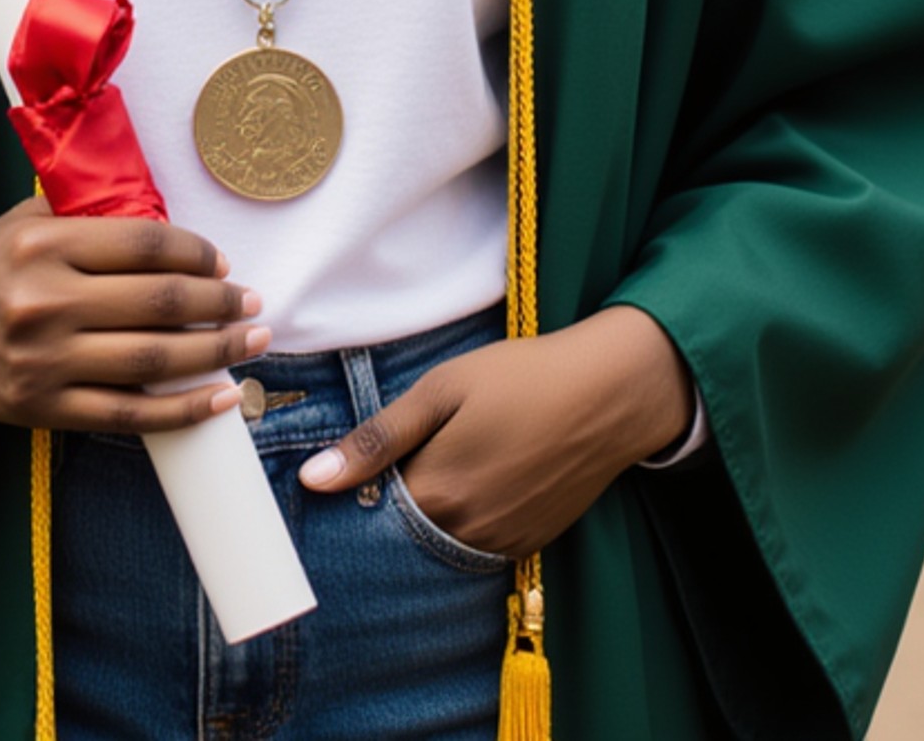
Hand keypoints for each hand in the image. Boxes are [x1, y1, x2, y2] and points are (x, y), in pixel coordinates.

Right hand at [0, 198, 269, 434]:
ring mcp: (43, 360)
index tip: (222, 262)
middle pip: (158, 303)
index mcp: (45, 243)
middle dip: (219, 303)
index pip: (144, 245)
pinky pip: (127, 415)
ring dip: (215, 352)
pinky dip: (182, 411)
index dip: (195, 253)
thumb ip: (92, 216)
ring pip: (151, 361)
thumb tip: (170, 223)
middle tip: (253, 302)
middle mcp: (44, 300)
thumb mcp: (30, 218)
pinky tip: (222, 398)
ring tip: (251, 341)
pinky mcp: (40, 407)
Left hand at [296, 307, 691, 556]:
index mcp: (439, 493)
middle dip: (391, 504)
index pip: (370, 513)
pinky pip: (479, 546)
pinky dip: (466, 520)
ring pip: (442, 542)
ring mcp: (502, 544)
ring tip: (445, 459)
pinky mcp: (530, 545)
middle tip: (400, 456)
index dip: (359, 485)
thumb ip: (378, 439)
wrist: (610, 393)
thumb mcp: (443, 390)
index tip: (356, 461)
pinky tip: (480, 475)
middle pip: (405, 533)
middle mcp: (467, 534)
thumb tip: (314, 480)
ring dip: (431, 513)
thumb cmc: (522, 377)